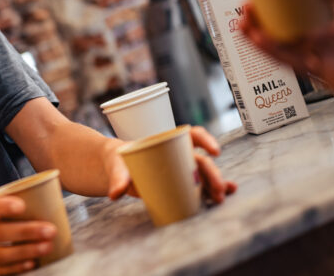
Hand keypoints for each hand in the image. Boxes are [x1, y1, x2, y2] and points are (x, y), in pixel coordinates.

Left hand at [103, 127, 236, 203]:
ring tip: (221, 197)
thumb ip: (117, 177)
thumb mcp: (116, 164)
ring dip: (216, 184)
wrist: (112, 169)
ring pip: (203, 175)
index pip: (191, 135)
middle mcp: (176, 155)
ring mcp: (178, 171)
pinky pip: (197, 188)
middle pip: (200, 160)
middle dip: (212, 173)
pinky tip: (218, 199)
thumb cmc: (117, 160)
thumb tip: (115, 194)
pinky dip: (210, 192)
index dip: (205, 140)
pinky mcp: (175, 186)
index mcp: (166, 142)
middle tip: (218, 189)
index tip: (214, 151)